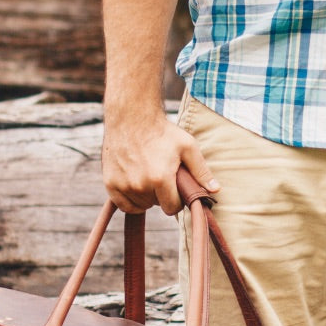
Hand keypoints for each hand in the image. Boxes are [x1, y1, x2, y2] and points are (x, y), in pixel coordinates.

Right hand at [101, 107, 219, 215]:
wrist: (131, 117)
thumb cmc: (162, 132)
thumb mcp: (187, 147)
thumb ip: (201, 171)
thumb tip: (216, 191)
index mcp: (160, 179)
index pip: (172, 208)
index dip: (177, 199)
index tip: (176, 187)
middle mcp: (140, 185)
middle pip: (156, 205)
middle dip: (161, 195)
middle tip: (161, 175)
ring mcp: (123, 185)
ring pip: (140, 206)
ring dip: (146, 197)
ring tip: (148, 176)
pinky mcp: (110, 183)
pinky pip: (123, 205)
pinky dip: (130, 200)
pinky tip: (136, 185)